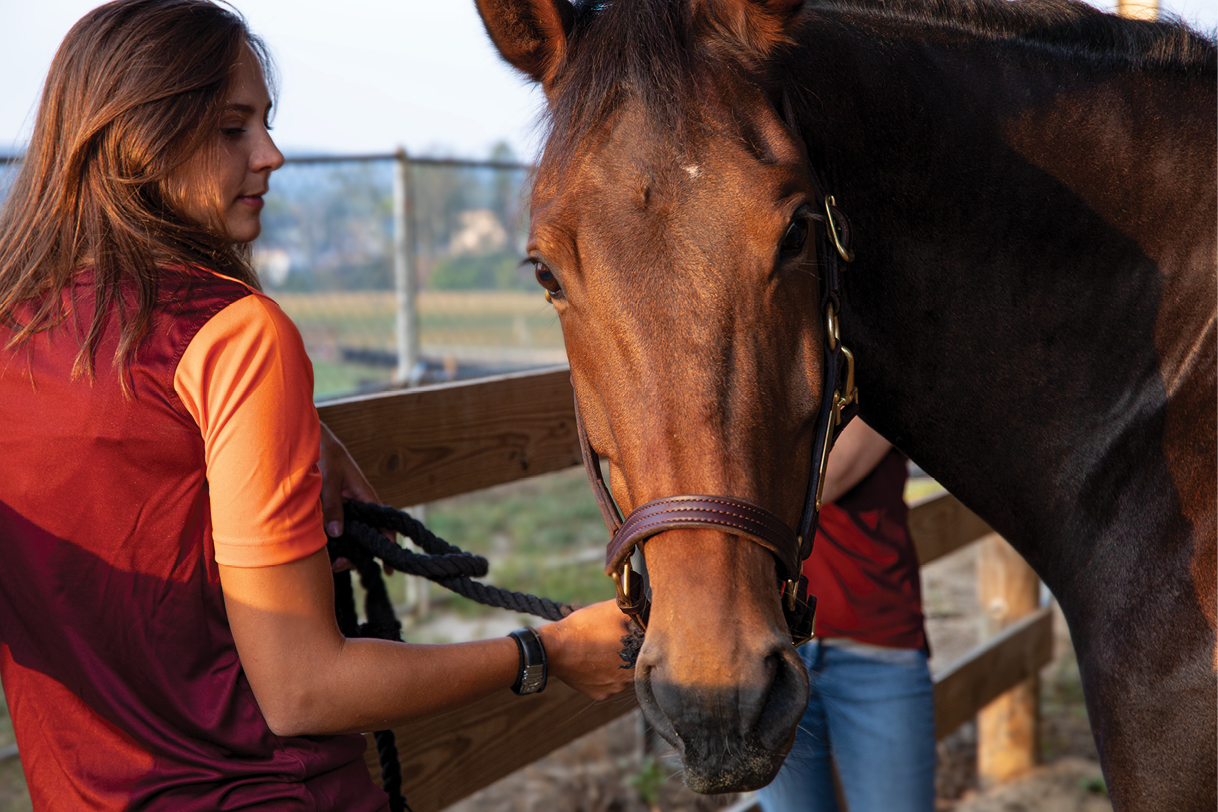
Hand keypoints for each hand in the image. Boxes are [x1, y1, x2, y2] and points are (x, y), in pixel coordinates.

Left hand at [318, 421, 390, 572]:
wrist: (308, 438)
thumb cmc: (324, 453)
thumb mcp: (329, 479)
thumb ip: (333, 505)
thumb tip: (337, 534)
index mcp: (365, 496)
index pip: (385, 526)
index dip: (388, 547)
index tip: (388, 569)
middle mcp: (358, 505)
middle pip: (367, 537)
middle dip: (358, 555)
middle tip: (339, 565)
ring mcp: (345, 508)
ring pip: (351, 536)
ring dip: (344, 550)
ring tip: (330, 561)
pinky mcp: (331, 508)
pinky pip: (336, 530)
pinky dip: (333, 542)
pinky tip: (323, 548)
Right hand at [538, 600, 635, 700]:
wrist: (554, 649)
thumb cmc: (584, 627)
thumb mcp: (612, 609)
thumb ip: (634, 610)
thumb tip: (644, 609)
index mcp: (637, 656)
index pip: (646, 647)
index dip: (639, 637)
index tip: (627, 631)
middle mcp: (629, 677)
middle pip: (636, 662)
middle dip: (628, 651)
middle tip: (612, 639)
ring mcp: (614, 688)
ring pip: (623, 674)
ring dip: (616, 664)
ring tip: (601, 650)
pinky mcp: (600, 694)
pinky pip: (608, 684)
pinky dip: (603, 674)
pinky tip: (594, 662)